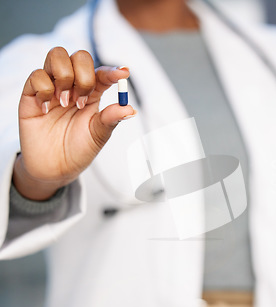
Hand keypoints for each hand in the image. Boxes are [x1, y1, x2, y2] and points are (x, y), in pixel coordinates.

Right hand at [13, 47, 135, 200]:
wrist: (55, 168)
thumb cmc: (79, 149)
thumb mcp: (99, 135)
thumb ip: (111, 119)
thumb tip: (130, 109)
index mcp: (93, 93)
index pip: (102, 73)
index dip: (112, 71)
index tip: (123, 75)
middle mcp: (73, 85)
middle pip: (79, 56)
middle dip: (84, 75)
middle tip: (82, 101)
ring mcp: (52, 87)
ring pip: (57, 55)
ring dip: (65, 77)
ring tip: (65, 103)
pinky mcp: (31, 94)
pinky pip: (37, 75)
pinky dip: (45, 89)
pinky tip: (47, 109)